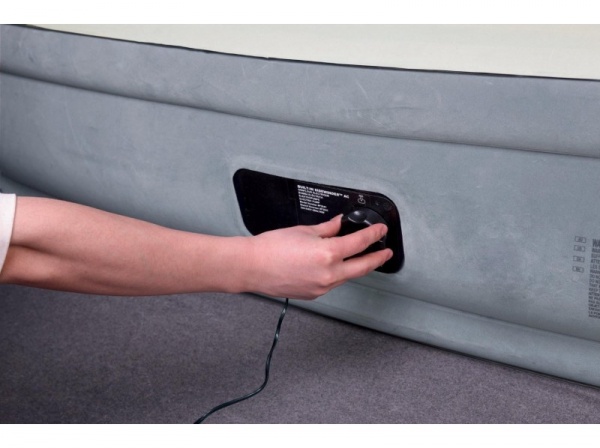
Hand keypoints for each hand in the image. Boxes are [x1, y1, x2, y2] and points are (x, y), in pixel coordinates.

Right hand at [245, 215, 392, 299]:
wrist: (252, 267)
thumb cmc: (271, 248)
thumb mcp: (304, 231)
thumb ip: (327, 229)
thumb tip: (339, 225)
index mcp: (328, 254)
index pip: (360, 243)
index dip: (374, 235)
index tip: (380, 231)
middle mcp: (329, 274)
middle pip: (363, 266)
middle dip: (377, 258)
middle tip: (386, 252)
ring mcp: (322, 287)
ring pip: (348, 276)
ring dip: (357, 267)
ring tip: (361, 258)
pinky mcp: (314, 294)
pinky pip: (333, 283)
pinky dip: (338, 274)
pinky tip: (334, 266)